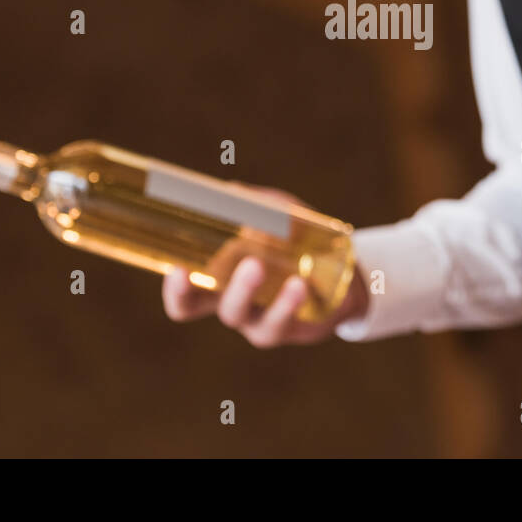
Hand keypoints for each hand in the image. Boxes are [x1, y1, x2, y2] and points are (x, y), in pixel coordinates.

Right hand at [160, 183, 369, 346]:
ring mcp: (256, 319)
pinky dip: (285, 302)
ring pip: (236, 314)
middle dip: (185, 292)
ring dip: (241, 289)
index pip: (184, 292)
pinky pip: (279, 322)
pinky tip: (297, 283)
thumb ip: (258, 204)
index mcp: (219, 278)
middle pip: (192, 308)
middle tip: (188, 270)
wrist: (348, 275)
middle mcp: (231, 301)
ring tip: (256, 264)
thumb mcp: (281, 215)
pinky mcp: (287, 329)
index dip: (173, 286)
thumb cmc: (301, 241)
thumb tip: (231, 192)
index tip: (175, 267)